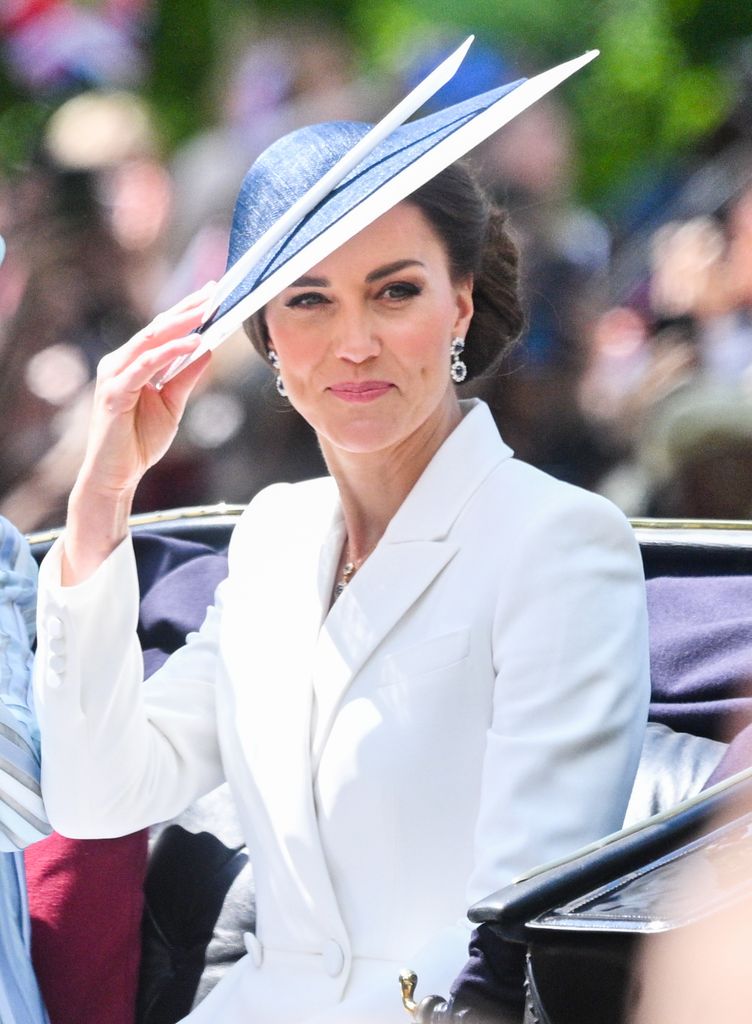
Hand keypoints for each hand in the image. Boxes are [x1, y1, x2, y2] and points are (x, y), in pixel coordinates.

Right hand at [63, 284, 214, 582]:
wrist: (117, 475)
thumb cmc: (139, 441)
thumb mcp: (173, 404)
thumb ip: (186, 377)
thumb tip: (207, 350)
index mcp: (133, 363)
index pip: (162, 331)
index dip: (186, 312)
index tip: (213, 295)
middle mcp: (120, 363)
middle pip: (157, 328)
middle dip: (187, 309)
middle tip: (214, 293)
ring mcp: (114, 375)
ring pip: (150, 340)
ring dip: (181, 323)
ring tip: (208, 309)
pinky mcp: (115, 392)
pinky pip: (146, 365)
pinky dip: (170, 352)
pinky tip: (192, 342)